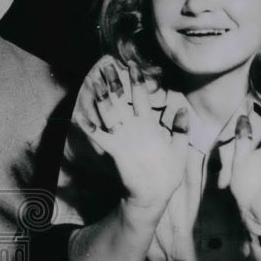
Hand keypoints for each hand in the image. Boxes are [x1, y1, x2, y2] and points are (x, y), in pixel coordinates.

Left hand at [75, 57, 188, 212]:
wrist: (151, 196)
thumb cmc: (166, 174)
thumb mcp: (179, 150)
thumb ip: (180, 129)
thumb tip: (183, 109)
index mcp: (150, 126)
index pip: (142, 97)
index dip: (137, 79)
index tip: (132, 64)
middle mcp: (135, 129)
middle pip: (121, 100)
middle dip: (113, 82)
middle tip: (106, 65)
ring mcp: (123, 139)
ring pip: (109, 113)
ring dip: (100, 96)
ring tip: (94, 81)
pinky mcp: (113, 151)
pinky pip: (98, 136)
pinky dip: (88, 126)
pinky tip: (78, 116)